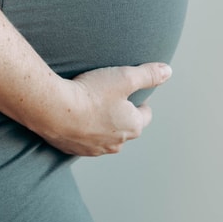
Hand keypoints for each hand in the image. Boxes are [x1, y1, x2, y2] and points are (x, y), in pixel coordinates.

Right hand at [49, 63, 172, 156]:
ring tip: (90, 107)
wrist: (54, 110)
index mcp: (132, 126)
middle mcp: (117, 143)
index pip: (145, 115)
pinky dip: (83, 131)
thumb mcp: (124, 77)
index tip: (130, 92)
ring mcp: (95, 149)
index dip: (140, 102)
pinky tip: (74, 117)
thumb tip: (167, 71)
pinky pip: (85, 141)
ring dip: (102, 124)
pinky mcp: (75, 150)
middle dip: (121, 114)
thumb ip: (148, 74)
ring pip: (105, 136)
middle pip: (126, 127)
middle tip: (109, 97)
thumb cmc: (91, 93)